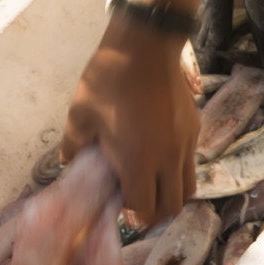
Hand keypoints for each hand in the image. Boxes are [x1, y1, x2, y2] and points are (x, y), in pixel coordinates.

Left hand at [62, 14, 197, 223]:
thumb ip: (73, 146)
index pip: (145, 209)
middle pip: (172, 206)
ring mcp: (185, 145)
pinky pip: (190, 162)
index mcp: (138, 161)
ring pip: (188, 188)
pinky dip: (177, 170)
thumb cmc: (108, 80)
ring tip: (151, 182)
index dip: (133, 217)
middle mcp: (168, 160)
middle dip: (154, 213)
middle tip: (136, 203)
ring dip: (170, 193)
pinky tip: (158, 152)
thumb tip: (69, 163)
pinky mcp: (194, 130)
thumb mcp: (79, 114)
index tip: (120, 210)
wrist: (146, 47)